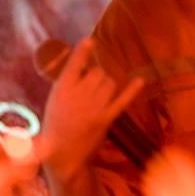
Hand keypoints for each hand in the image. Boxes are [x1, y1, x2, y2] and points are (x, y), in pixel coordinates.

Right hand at [41, 37, 141, 182]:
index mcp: (61, 89)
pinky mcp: (106, 118)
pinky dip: (132, 89)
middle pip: (97, 72)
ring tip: (99, 95)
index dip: (82, 52)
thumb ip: (68, 84)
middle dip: (97, 75)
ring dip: (108, 84)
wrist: (62, 155)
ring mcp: (94, 107)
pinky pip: (122, 99)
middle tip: (91, 87)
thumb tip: (84, 68)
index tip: (89, 40)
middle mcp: (79, 95)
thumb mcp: (54, 101)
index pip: (74, 64)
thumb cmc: (55, 126)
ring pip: (110, 82)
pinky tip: (140, 80)